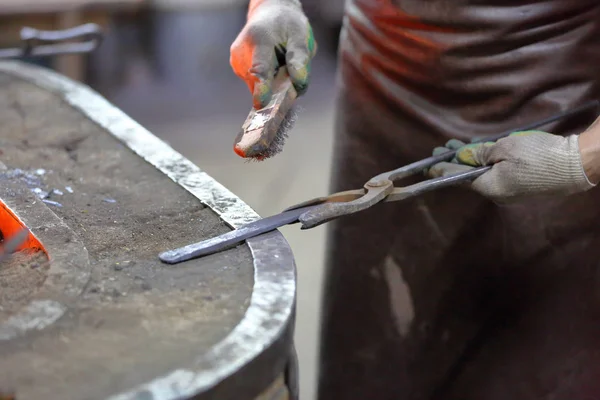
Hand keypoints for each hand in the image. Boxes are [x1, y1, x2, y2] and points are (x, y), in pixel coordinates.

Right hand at [230, 0, 316, 109]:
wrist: (270, 14)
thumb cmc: (288, 25)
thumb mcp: (300, 36)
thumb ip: (300, 59)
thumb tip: (299, 84)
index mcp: (259, 40)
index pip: (259, 69)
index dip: (262, 89)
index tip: (261, 104)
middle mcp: (242, 52)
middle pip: (259, 82)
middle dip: (276, 86)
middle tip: (289, 71)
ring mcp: (237, 61)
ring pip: (257, 85)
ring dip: (272, 83)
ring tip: (279, 63)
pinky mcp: (237, 68)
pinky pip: (255, 83)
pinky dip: (266, 81)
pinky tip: (271, 66)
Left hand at [427, 131, 595, 202]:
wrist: (576, 166)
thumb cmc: (538, 155)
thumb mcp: (505, 148)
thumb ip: (480, 153)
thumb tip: (462, 156)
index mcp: (488, 187)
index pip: (457, 178)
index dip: (441, 170)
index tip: (427, 165)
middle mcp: (496, 193)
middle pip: (468, 177)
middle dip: (454, 162)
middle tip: (438, 150)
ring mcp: (509, 191)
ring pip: (482, 174)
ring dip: (469, 160)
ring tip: (455, 147)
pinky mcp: (520, 186)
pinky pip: (496, 174)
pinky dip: (485, 163)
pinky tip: (480, 153)